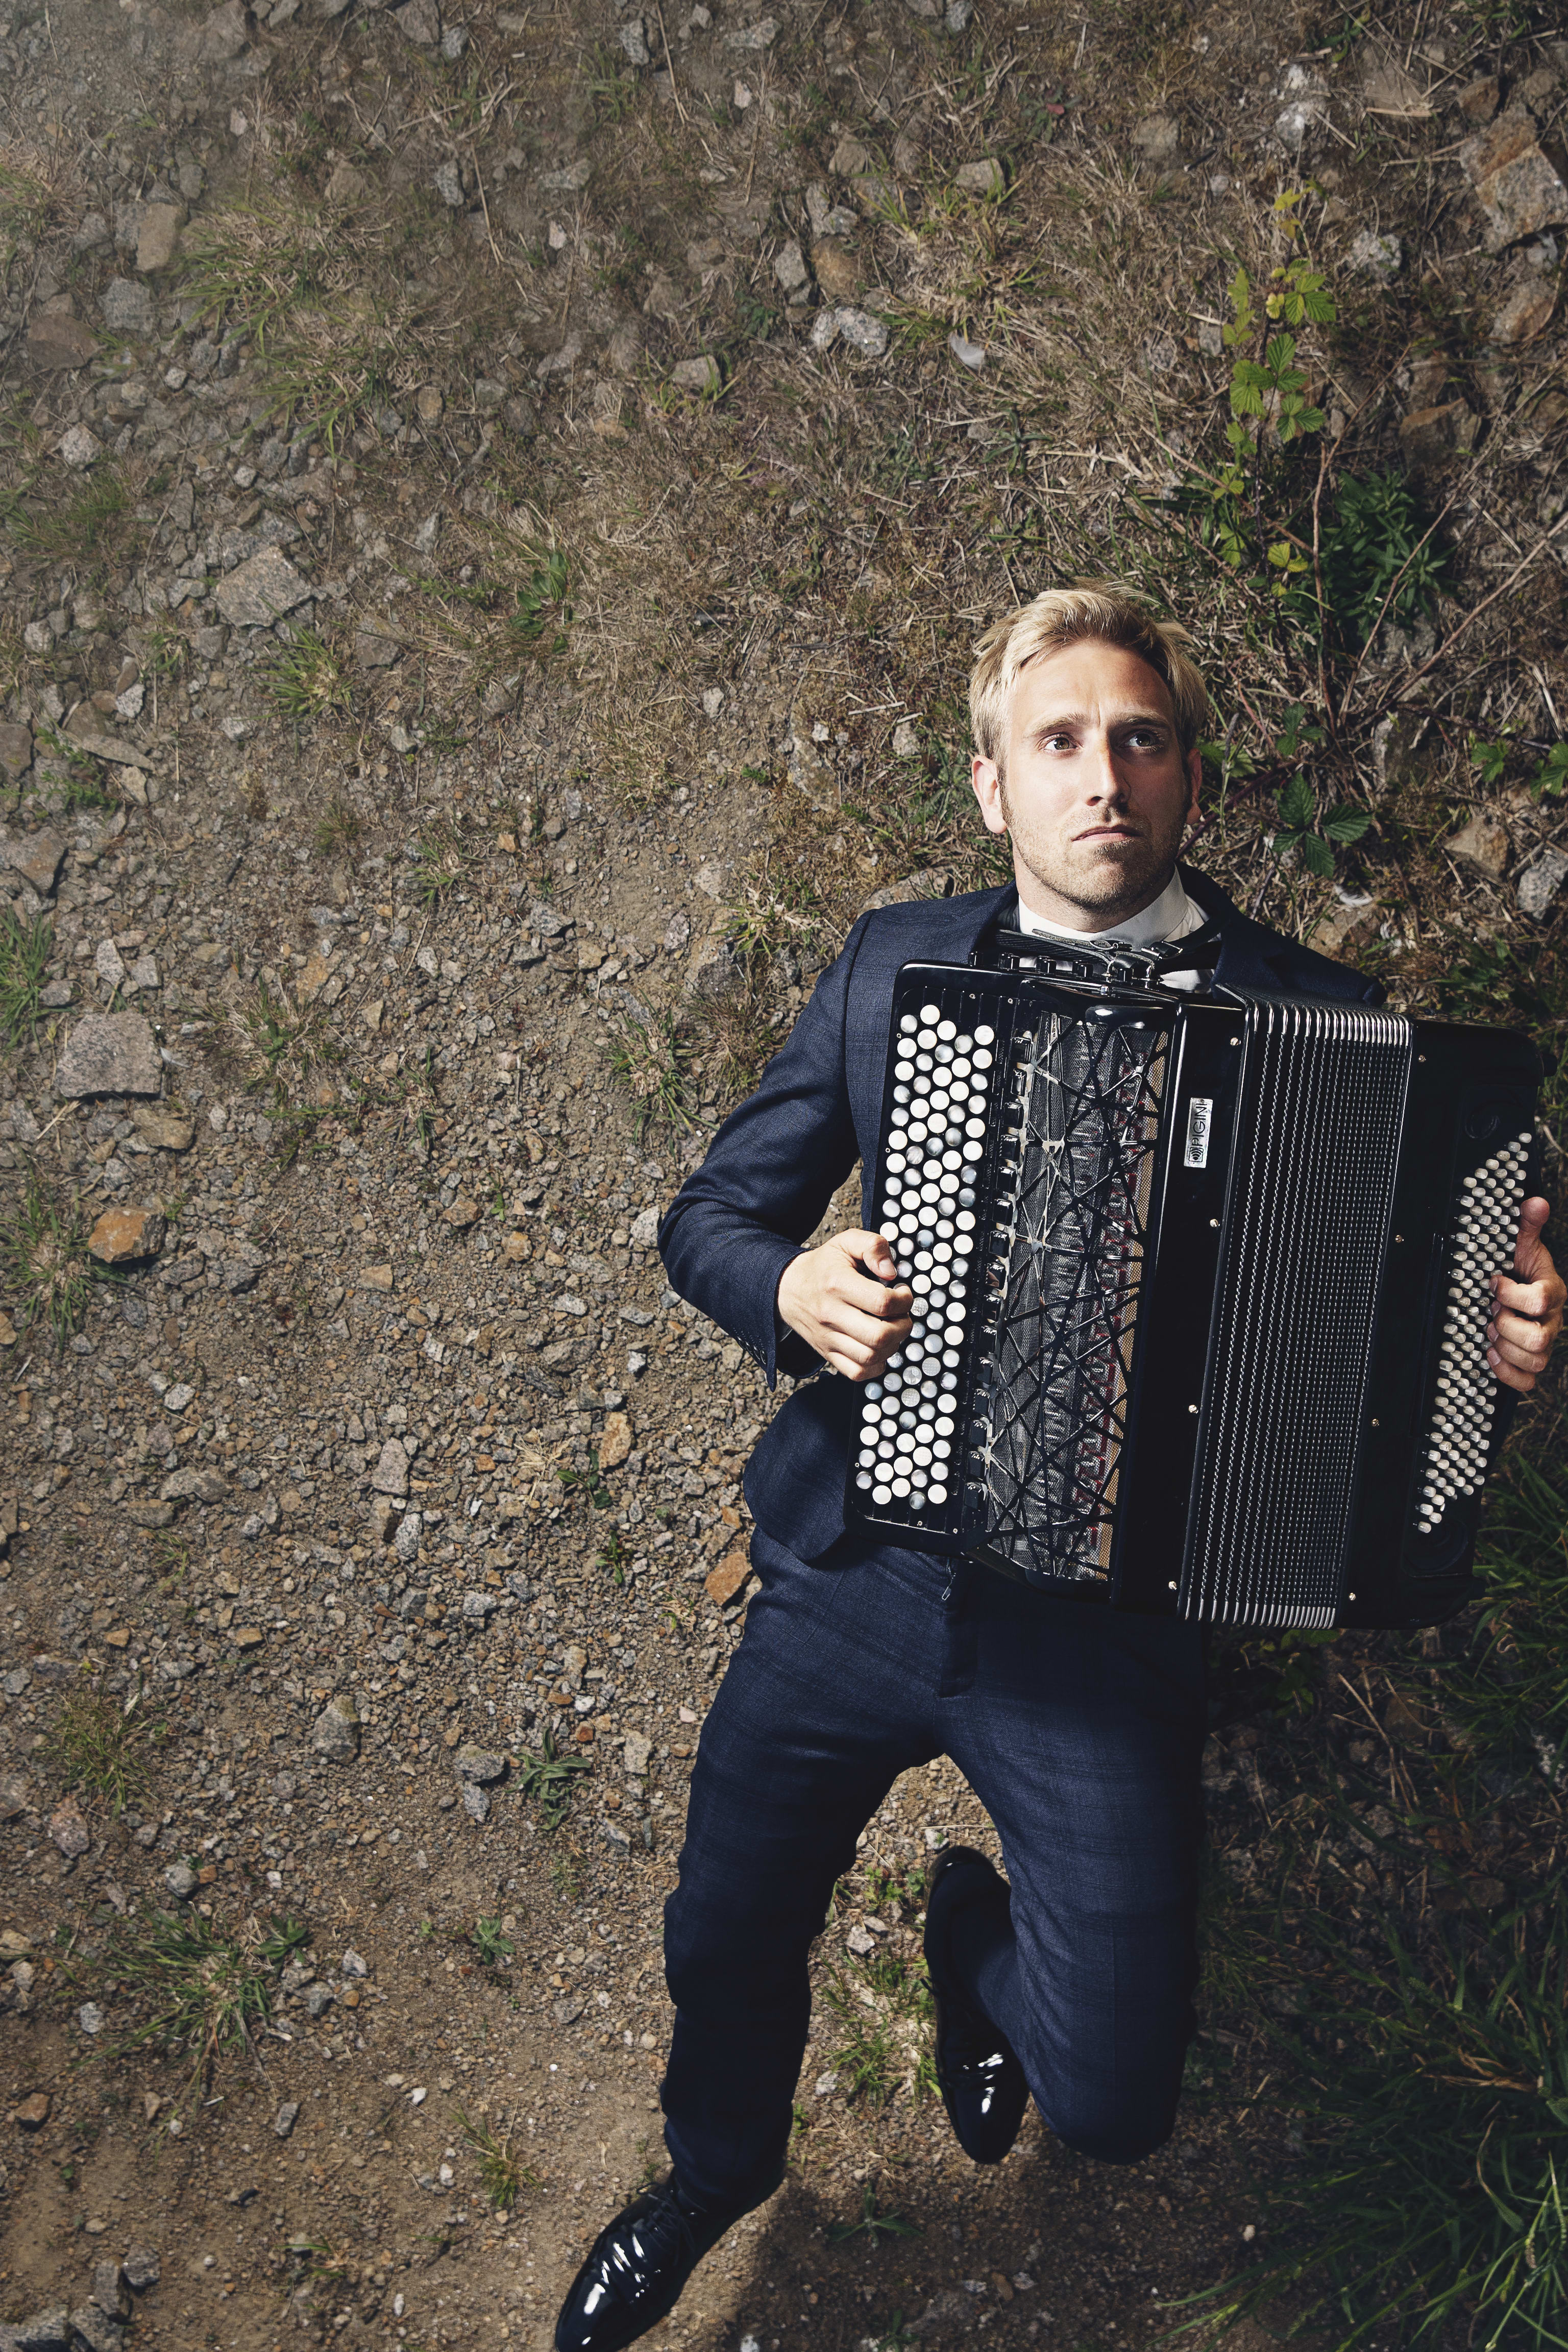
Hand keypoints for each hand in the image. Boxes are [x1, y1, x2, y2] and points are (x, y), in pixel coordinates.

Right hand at [777, 1229, 912, 1381]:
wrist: (787, 1289)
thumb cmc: (822, 1266)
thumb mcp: (846, 1243)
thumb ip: (872, 1246)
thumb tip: (891, 1271)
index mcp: (837, 1284)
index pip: (882, 1302)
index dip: (904, 1299)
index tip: (903, 1293)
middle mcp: (831, 1315)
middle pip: (879, 1336)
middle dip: (903, 1326)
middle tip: (902, 1314)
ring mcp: (828, 1338)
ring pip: (870, 1357)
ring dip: (892, 1346)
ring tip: (891, 1329)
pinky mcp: (827, 1354)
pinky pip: (857, 1373)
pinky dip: (876, 1365)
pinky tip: (879, 1347)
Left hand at [1488, 1197, 1565, 1393]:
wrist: (1521, 1291)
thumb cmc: (1521, 1270)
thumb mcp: (1523, 1245)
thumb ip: (1528, 1225)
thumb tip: (1534, 1202)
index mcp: (1553, 1293)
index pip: (1542, 1299)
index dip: (1512, 1293)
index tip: (1494, 1281)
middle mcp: (1552, 1321)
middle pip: (1539, 1337)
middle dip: (1508, 1326)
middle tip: (1492, 1312)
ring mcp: (1544, 1344)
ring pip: (1534, 1360)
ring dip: (1505, 1347)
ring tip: (1490, 1330)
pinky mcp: (1531, 1362)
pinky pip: (1527, 1382)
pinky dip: (1507, 1372)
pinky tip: (1491, 1354)